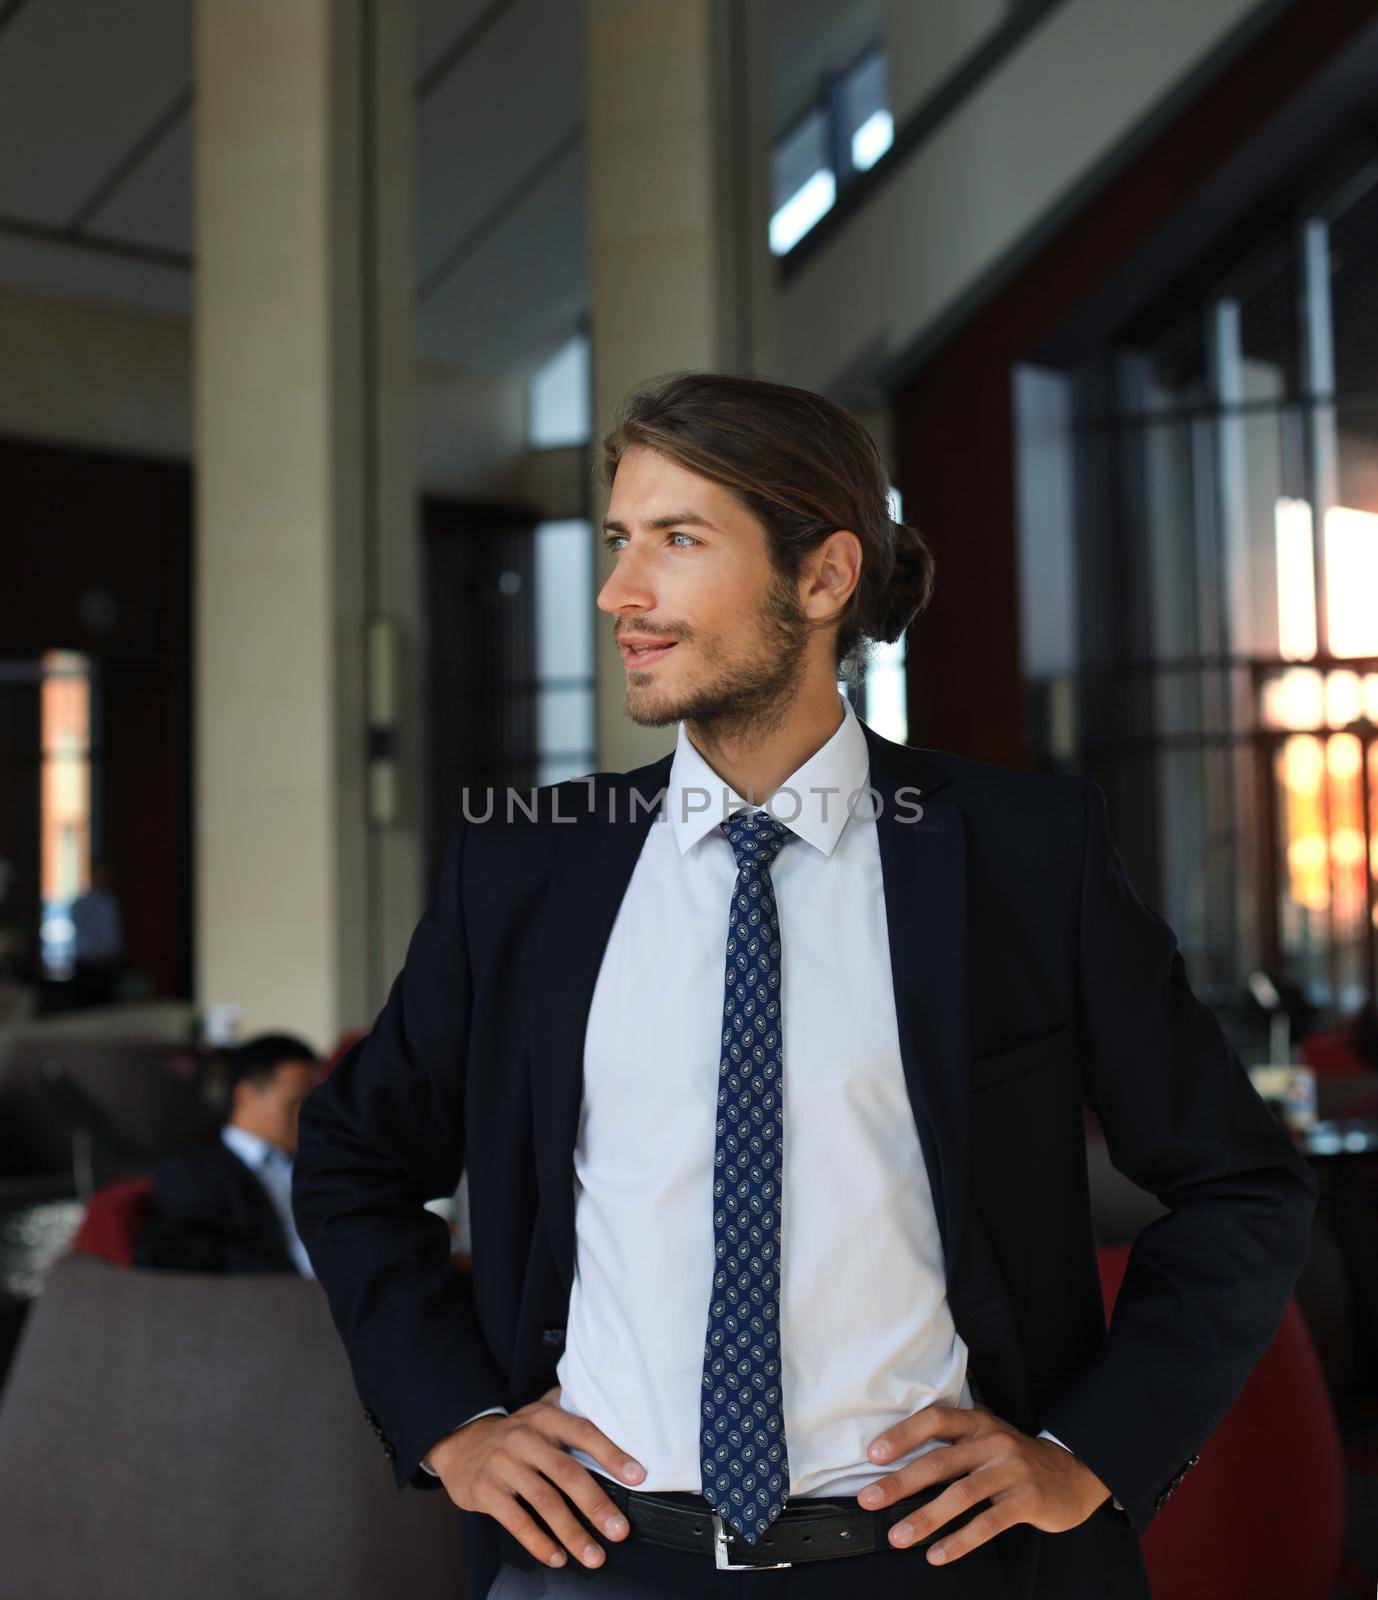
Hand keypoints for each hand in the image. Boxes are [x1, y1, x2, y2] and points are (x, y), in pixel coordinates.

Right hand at [424, 1385, 646, 1571]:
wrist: (460, 1445)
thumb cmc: (516, 1438)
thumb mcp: (540, 1421)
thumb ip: (572, 1430)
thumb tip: (622, 1451)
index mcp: (545, 1418)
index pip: (584, 1432)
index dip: (612, 1454)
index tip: (638, 1477)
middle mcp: (525, 1437)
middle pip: (567, 1472)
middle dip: (596, 1504)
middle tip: (620, 1530)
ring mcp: (503, 1463)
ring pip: (544, 1501)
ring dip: (573, 1532)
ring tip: (594, 1556)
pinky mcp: (485, 1490)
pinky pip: (517, 1521)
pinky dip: (540, 1543)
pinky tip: (558, 1558)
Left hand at [856, 1402, 1112, 1564]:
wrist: (1072, 1474)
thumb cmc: (1013, 1458)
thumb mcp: (986, 1437)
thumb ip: (952, 1441)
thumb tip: (897, 1457)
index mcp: (978, 1421)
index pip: (935, 1418)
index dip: (903, 1434)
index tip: (873, 1454)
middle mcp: (993, 1440)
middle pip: (940, 1461)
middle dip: (900, 1482)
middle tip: (868, 1499)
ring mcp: (1012, 1469)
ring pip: (960, 1494)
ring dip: (925, 1518)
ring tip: (898, 1537)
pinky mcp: (1027, 1500)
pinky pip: (987, 1523)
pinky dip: (959, 1541)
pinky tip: (936, 1555)